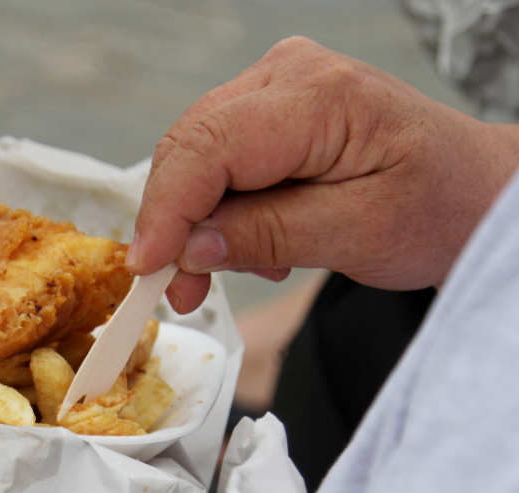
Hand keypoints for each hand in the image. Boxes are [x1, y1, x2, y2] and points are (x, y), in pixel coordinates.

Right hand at [128, 37, 518, 313]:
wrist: (473, 191)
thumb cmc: (438, 207)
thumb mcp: (358, 234)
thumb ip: (267, 235)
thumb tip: (190, 249)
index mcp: (318, 97)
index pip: (208, 148)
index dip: (166, 212)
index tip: (147, 270)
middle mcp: (288, 74)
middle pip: (191, 147)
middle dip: (175, 223)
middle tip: (179, 290)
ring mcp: (277, 85)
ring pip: (195, 154)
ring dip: (197, 219)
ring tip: (237, 266)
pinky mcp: (271, 107)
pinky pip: (216, 157)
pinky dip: (219, 206)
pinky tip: (254, 236)